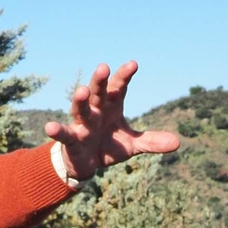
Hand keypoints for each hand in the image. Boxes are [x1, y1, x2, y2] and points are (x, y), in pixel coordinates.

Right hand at [45, 61, 180, 180]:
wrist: (88, 163)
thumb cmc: (109, 146)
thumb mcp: (133, 145)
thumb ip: (152, 142)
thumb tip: (178, 142)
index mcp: (113, 107)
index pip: (119, 89)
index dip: (124, 77)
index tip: (133, 64)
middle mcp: (97, 111)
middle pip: (98, 93)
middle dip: (100, 81)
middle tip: (104, 67)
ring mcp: (83, 124)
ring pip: (80, 109)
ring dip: (80, 100)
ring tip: (81, 90)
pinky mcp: (72, 139)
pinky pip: (64, 134)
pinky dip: (57, 130)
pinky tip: (49, 127)